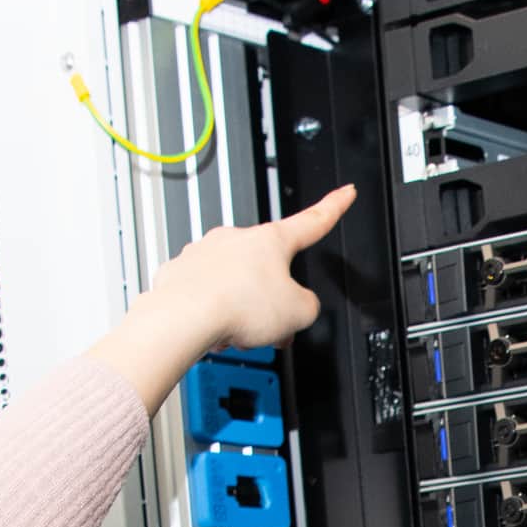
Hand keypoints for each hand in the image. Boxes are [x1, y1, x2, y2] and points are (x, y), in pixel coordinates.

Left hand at [94, 184, 357, 408]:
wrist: (182, 319)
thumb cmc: (234, 307)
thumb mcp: (299, 313)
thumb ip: (309, 305)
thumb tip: (299, 307)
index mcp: (271, 240)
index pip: (313, 221)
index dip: (334, 207)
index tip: (345, 192)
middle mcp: (236, 239)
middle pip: (268, 267)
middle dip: (273, 296)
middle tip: (275, 326)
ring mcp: (205, 253)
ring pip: (236, 283)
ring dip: (243, 309)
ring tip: (240, 334)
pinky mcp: (181, 273)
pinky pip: (207, 293)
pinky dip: (214, 313)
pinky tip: (215, 331)